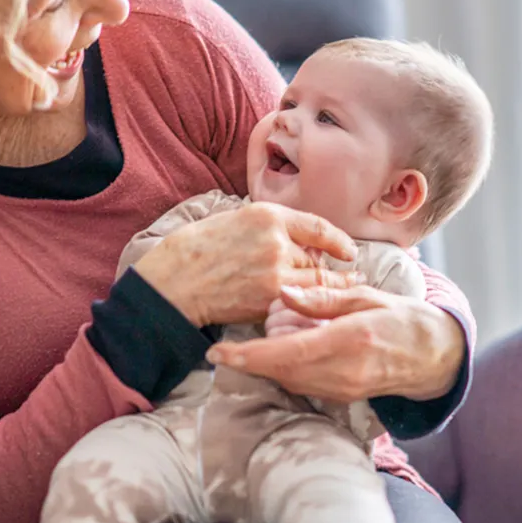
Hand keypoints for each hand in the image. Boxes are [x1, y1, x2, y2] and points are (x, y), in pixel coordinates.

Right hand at [133, 203, 358, 326]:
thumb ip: (269, 226)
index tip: (348, 251)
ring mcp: (275, 273)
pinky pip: (300, 303)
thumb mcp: (234, 219)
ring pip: (315, 282)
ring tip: (331, 294)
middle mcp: (276, 242)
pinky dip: (307, 305)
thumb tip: (300, 240)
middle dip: (325, 268)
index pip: (318, 226)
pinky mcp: (269, 301)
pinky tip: (307, 307)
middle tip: (337, 276)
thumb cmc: (196, 248)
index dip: (339, 241)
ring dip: (322, 289)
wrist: (173, 281)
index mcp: (267, 215)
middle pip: (318, 258)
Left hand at [206, 284, 465, 402]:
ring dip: (268, 360)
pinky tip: (288, 346)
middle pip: (279, 371)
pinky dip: (285, 366)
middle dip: (250, 357)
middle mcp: (342, 372)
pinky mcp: (340, 396)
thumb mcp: (366, 297)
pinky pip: (301, 383)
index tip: (218, 353)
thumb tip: (284, 293)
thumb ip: (324, 297)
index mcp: (348, 341)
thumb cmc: (400, 318)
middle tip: (239, 336)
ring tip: (270, 333)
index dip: (248, 356)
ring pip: (287, 379)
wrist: (432, 356)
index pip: (287, 353)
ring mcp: (341, 389)